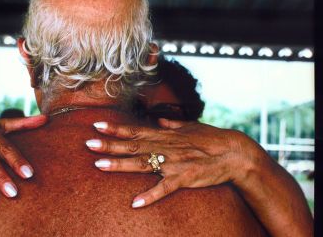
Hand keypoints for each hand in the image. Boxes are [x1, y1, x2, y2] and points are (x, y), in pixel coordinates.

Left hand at [86, 119, 258, 207]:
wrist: (234, 152)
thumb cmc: (212, 138)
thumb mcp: (190, 127)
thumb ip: (172, 124)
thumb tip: (160, 120)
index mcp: (164, 135)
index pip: (135, 130)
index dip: (115, 128)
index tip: (97, 125)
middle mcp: (165, 147)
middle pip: (132, 146)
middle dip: (109, 145)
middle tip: (88, 144)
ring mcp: (173, 162)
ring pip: (142, 164)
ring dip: (120, 165)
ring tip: (99, 166)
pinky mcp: (184, 178)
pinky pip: (164, 188)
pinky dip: (150, 196)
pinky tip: (135, 203)